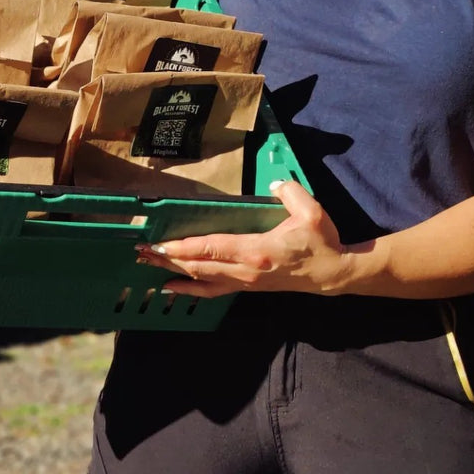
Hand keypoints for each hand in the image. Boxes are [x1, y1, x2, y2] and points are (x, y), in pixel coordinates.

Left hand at [134, 180, 350, 298]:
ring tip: (148, 267)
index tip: (159, 244)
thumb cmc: (321, 241)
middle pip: (198, 266)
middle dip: (167, 259)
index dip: (183, 248)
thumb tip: (274, 183)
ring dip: (173, 273)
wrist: (332, 274)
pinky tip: (172, 288)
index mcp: (256, 251)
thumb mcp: (311, 211)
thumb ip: (290, 192)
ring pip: (202, 280)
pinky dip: (190, 289)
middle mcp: (245, 270)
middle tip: (141, 252)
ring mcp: (245, 282)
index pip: (212, 248)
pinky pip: (212, 290)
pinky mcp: (247, 286)